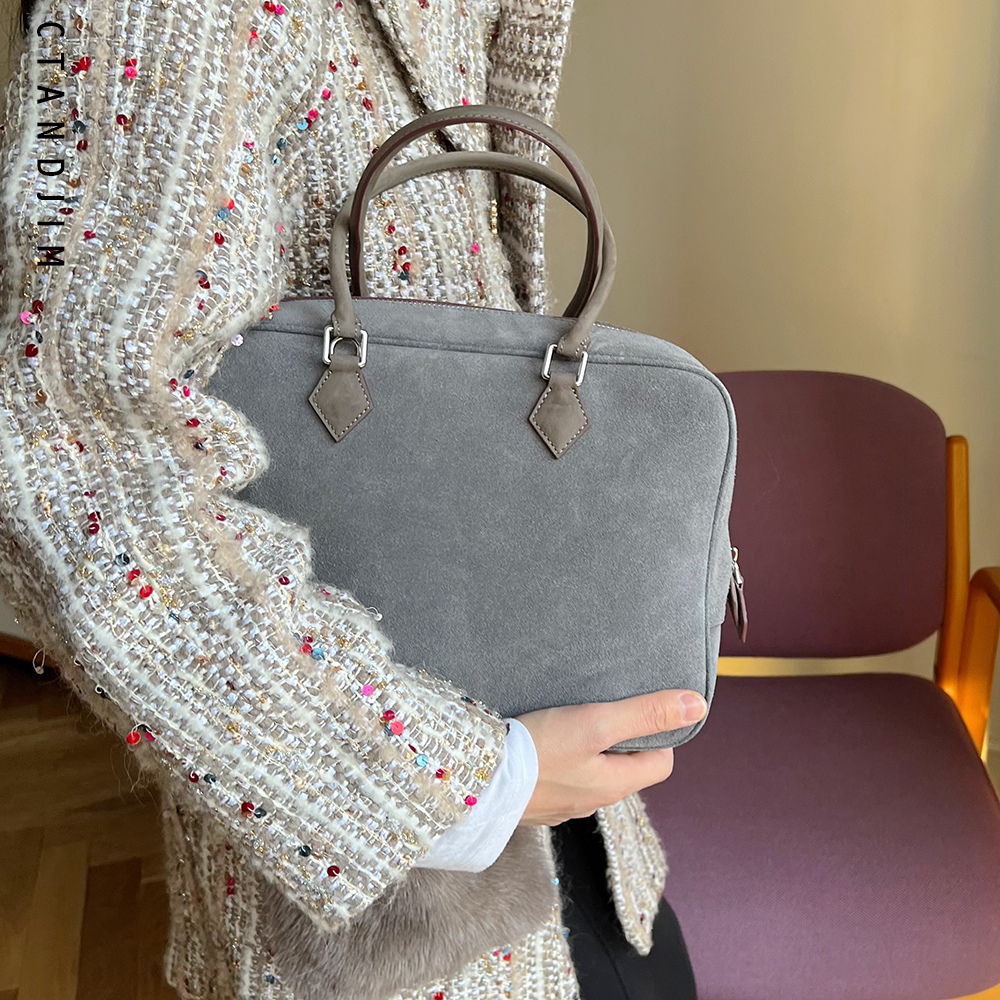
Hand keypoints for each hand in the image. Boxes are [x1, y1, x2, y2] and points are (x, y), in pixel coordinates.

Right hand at [515, 689, 707, 825]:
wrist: (474, 781)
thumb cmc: (536, 751)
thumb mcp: (595, 723)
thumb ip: (645, 714)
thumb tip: (697, 706)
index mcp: (615, 786)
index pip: (661, 762)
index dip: (658, 733)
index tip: (637, 708)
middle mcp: (593, 800)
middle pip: (626, 767)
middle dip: (621, 738)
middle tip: (602, 707)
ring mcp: (562, 803)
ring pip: (592, 772)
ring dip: (589, 747)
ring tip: (571, 718)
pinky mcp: (535, 799)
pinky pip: (561, 776)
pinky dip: (560, 757)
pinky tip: (541, 739)